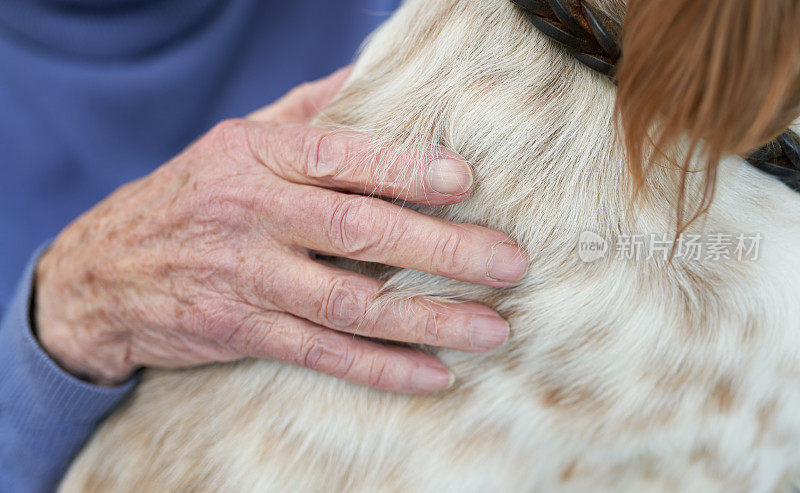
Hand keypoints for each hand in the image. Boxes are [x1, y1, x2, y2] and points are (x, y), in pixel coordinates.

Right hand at [35, 67, 527, 393]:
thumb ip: (308, 111)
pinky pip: (323, 354)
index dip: (405, 168)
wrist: (103, 274)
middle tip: (508, 264)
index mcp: (260, 158)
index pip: (342, 158)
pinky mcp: (246, 331)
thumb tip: (373, 75)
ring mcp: (251, 279)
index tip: (465, 182)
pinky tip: (432, 375)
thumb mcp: (236, 138)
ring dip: (426, 320)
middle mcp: (256, 217)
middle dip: (441, 251)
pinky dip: (381, 368)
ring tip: (490, 328)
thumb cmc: (190, 196)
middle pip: (360, 234)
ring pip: (351, 305)